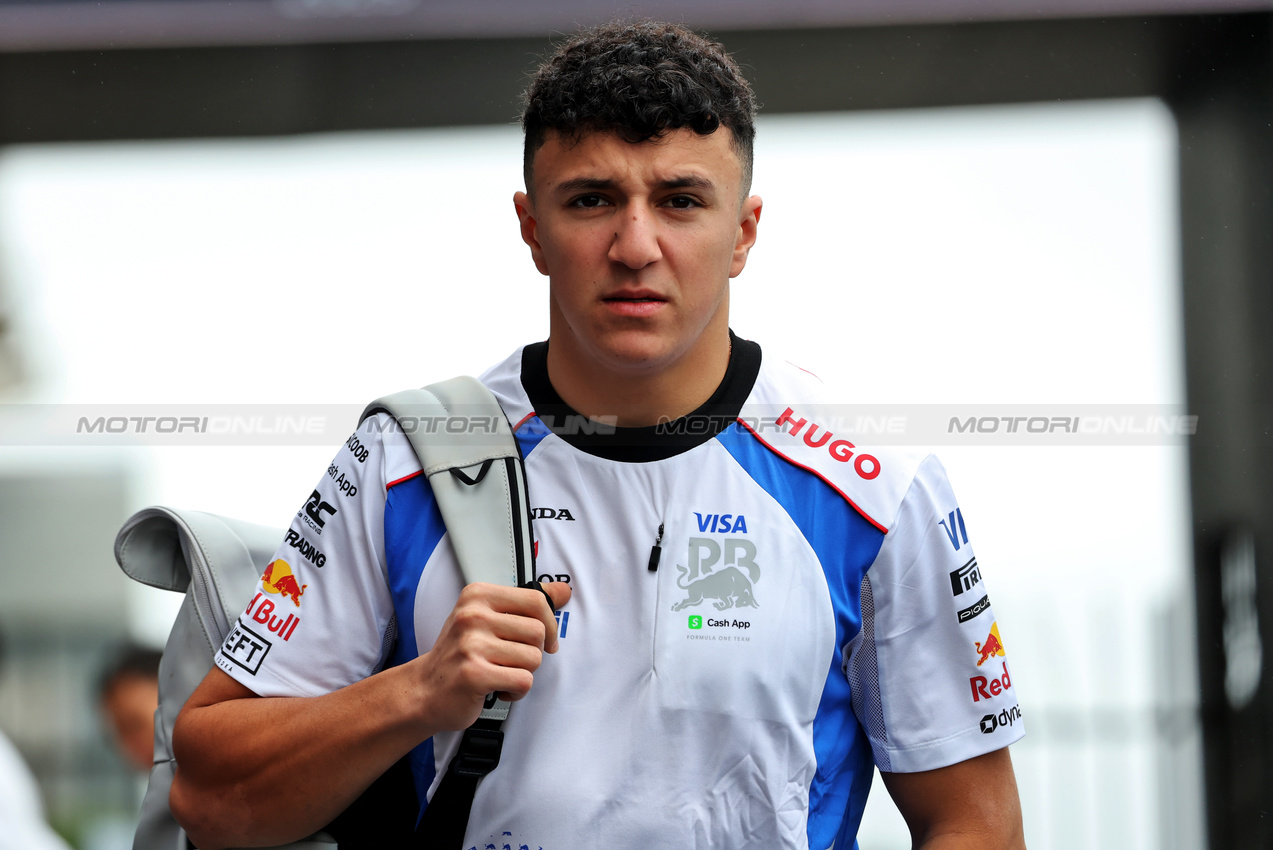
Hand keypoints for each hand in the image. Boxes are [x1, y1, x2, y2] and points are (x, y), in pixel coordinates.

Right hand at [411, 581, 571, 732]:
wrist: (424, 690)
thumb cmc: (459, 654)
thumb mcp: (486, 618)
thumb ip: (525, 604)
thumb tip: (563, 591)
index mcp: (477, 595)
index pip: (535, 601)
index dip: (550, 624)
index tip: (546, 639)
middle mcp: (473, 616)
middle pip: (538, 632)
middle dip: (533, 653)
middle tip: (511, 660)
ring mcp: (472, 645)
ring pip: (533, 658)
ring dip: (523, 673)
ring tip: (501, 673)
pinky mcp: (475, 674)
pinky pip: (523, 681)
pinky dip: (516, 691)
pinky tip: (498, 688)